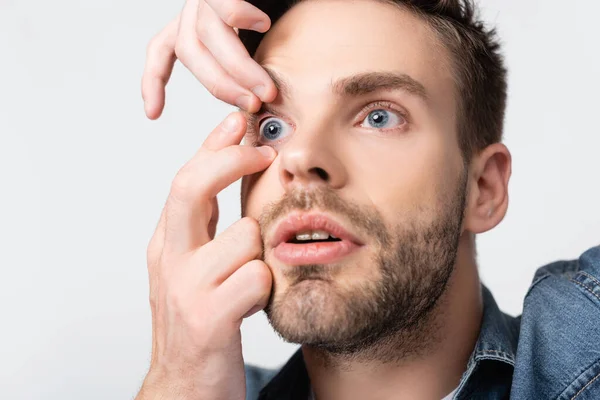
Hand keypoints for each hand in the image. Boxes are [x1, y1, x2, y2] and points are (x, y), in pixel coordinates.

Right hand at [136, 112, 275, 399]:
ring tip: (249, 281)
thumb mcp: (196, 266)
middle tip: (265, 152)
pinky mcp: (207, 319)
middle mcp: (169, 258)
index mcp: (167, 242)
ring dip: (259, 254)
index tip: (241, 120)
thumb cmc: (200, 319)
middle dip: (231, 160)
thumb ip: (209, 224)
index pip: (186, 178)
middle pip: (191, 185)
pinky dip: (266, 288)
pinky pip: (257, 278)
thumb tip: (234, 171)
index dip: (214, 145)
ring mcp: (185, 288)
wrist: (185, 386)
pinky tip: (253, 305)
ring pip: (245, 235)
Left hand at [142, 0, 277, 118]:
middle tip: (252, 104)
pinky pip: (224, 6)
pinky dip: (242, 17)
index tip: (152, 113)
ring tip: (266, 86)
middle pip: (190, 52)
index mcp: (191, 26)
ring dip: (239, 68)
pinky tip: (263, 26)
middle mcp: (193, 10)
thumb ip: (245, 66)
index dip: (153, 81)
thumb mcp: (251, 45)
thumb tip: (251, 100)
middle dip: (222, 85)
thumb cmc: (272, 10)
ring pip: (207, 35)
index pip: (161, 51)